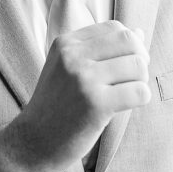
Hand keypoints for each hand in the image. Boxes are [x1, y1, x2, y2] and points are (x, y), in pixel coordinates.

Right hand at [0, 21, 150, 171]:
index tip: (126, 64)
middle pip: (129, 41)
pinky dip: (140, 98)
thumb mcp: (69, 69)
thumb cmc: (56, 106)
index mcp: (66, 43)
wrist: (31, 143)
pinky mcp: (96, 104)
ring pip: (138, 65)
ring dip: (140, 80)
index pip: (114, 28)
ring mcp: (83, 79)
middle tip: (133, 79)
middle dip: (140, 58)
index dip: (129, 44)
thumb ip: (101, 50)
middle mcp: (73, 56)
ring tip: (126, 94)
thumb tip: (139, 32)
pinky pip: (139, 91)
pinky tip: (125, 107)